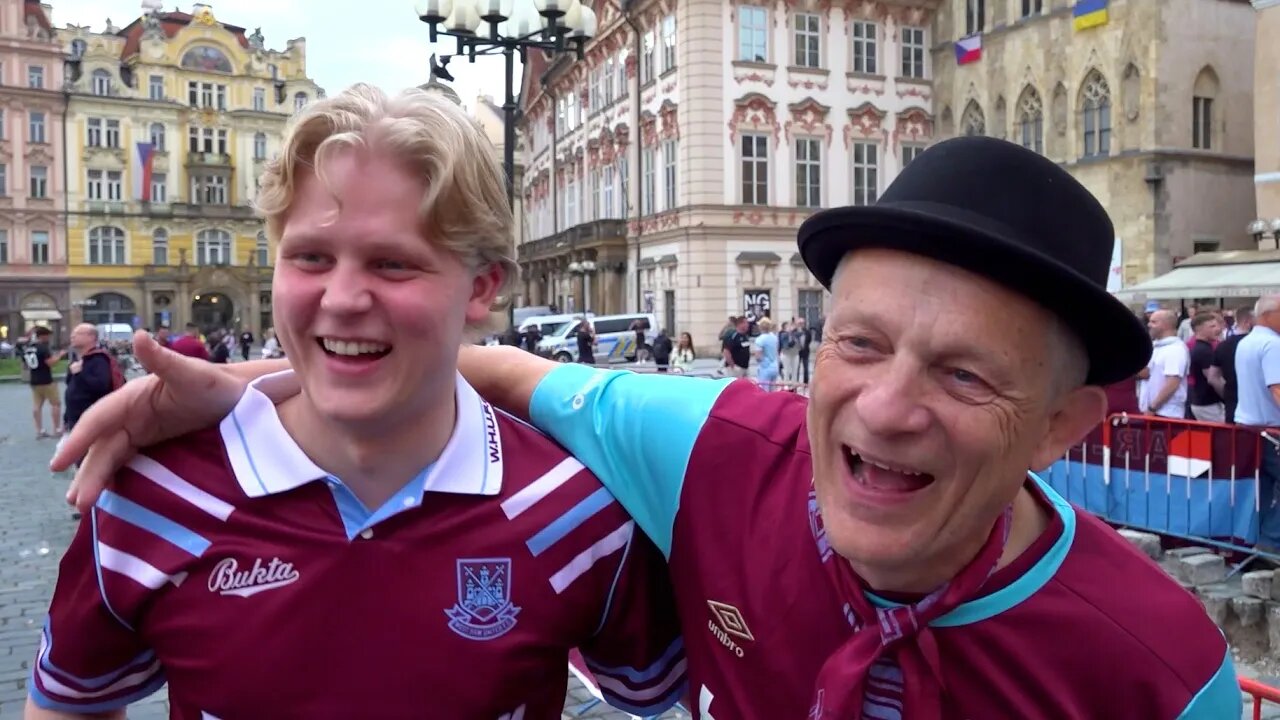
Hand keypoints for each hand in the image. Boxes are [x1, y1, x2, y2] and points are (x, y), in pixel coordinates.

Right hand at [55, 330, 251, 512]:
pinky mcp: (153, 444)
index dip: (77, 440)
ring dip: (96, 479)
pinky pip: (128, 463)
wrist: (240, 397)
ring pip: (111, 457)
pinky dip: (115, 478)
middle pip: (102, 446)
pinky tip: (107, 497)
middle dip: (87, 472)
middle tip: (77, 502)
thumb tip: (138, 335)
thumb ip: (163, 359)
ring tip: (81, 506)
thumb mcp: (191, 372)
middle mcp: (130, 415)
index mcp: (133, 398)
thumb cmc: (214, 382)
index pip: (99, 420)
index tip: (57, 463)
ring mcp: (141, 431)